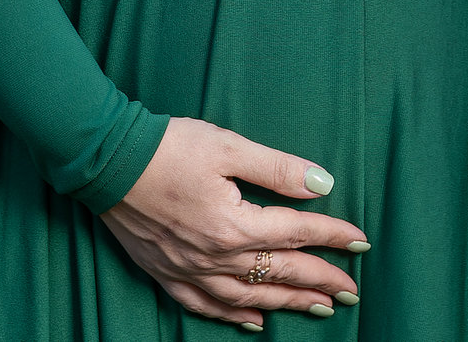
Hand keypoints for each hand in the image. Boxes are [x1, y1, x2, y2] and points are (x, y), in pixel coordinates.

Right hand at [99, 117, 368, 329]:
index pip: (296, 233)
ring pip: (248, 297)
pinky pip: (206, 306)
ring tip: (319, 308)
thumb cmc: (168, 147)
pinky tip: (255, 322)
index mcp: (234, 224)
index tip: (361, 241)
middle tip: (352, 290)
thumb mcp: (228, 145)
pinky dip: (233, 318)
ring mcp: (189, 270)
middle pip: (279, 272)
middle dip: (320, 281)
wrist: (107, 160)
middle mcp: (214, 256)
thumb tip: (322, 182)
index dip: (333, 236)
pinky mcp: (166, 273)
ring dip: (287, 304)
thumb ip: (278, 168)